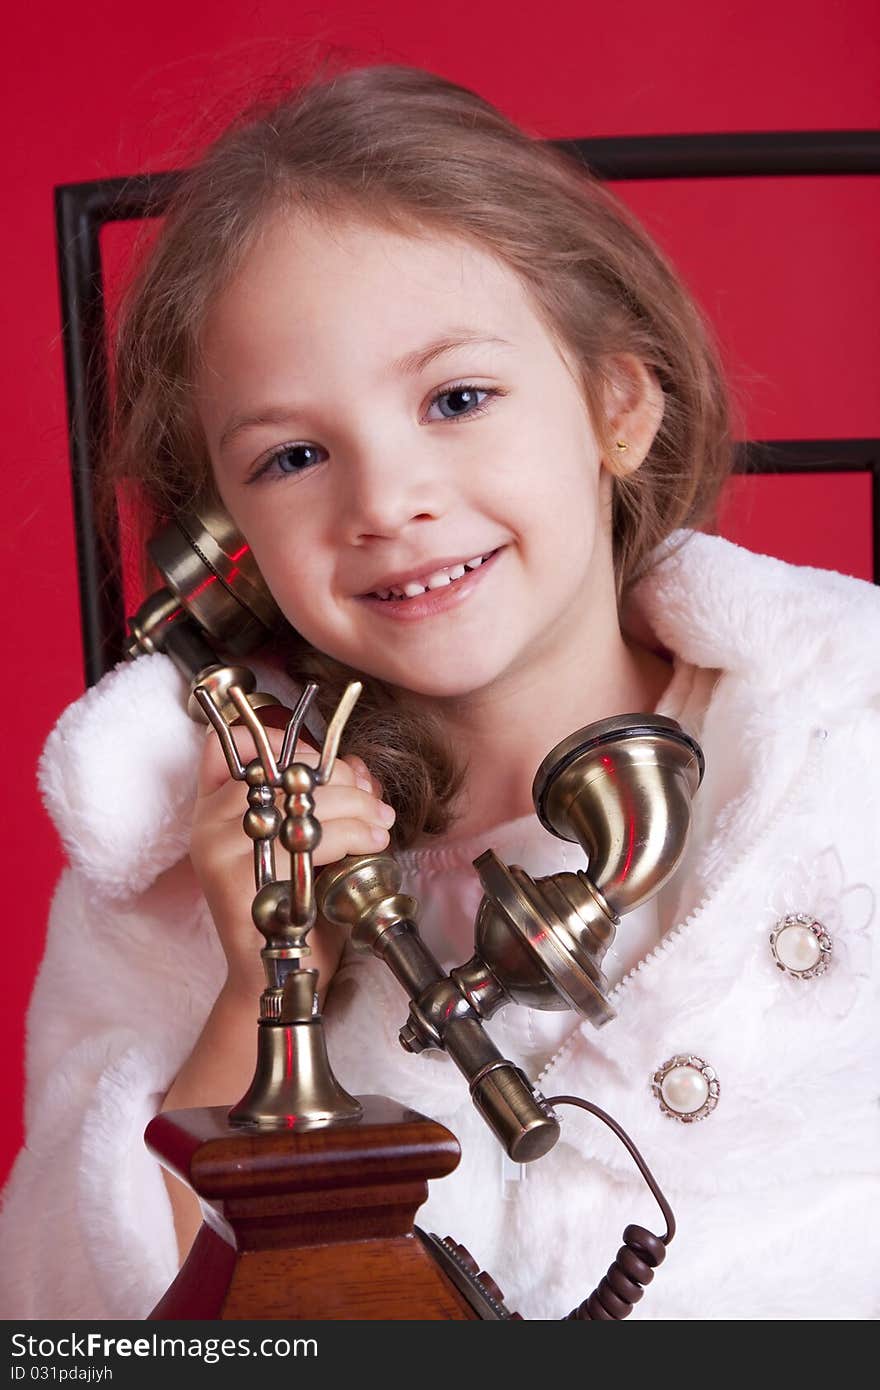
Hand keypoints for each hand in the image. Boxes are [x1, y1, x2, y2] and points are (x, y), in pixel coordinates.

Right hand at [190, 720, 395, 997]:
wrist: (279, 978)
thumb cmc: (295, 908)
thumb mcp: (305, 845)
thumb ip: (322, 801)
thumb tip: (356, 766)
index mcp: (214, 809)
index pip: (234, 746)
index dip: (284, 742)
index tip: (327, 766)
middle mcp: (209, 824)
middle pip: (281, 771)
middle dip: (341, 781)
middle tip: (376, 803)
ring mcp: (220, 849)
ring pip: (299, 801)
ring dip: (355, 807)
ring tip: (382, 824)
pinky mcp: (241, 877)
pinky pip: (308, 839)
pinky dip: (351, 835)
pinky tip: (372, 844)